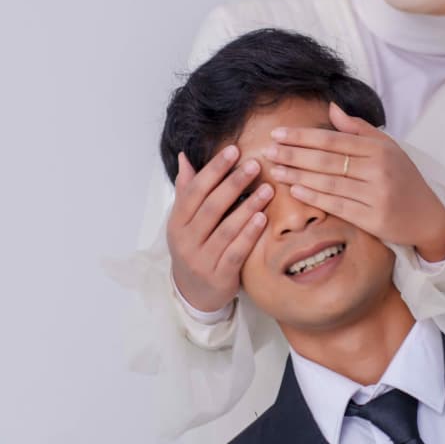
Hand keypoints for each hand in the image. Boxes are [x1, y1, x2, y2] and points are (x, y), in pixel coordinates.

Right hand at [166, 146, 274, 311]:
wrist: (193, 294)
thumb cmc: (194, 248)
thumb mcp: (185, 221)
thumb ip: (187, 190)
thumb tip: (184, 157)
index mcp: (177, 222)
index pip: (195, 190)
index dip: (214, 169)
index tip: (234, 150)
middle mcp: (186, 240)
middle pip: (211, 206)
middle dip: (233, 183)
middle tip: (255, 165)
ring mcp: (202, 259)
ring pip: (225, 229)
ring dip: (247, 206)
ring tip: (267, 189)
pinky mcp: (219, 276)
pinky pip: (235, 252)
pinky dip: (249, 234)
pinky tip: (262, 218)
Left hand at [266, 102, 444, 261]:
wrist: (428, 216)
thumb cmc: (405, 178)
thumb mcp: (388, 148)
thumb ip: (359, 128)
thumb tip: (331, 108)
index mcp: (380, 149)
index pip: (333, 139)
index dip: (303, 136)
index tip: (278, 133)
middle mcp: (378, 170)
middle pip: (326, 159)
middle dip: (293, 154)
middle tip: (268, 150)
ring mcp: (375, 195)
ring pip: (328, 182)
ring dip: (297, 174)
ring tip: (275, 168)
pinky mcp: (372, 219)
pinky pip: (336, 205)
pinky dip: (313, 196)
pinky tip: (294, 189)